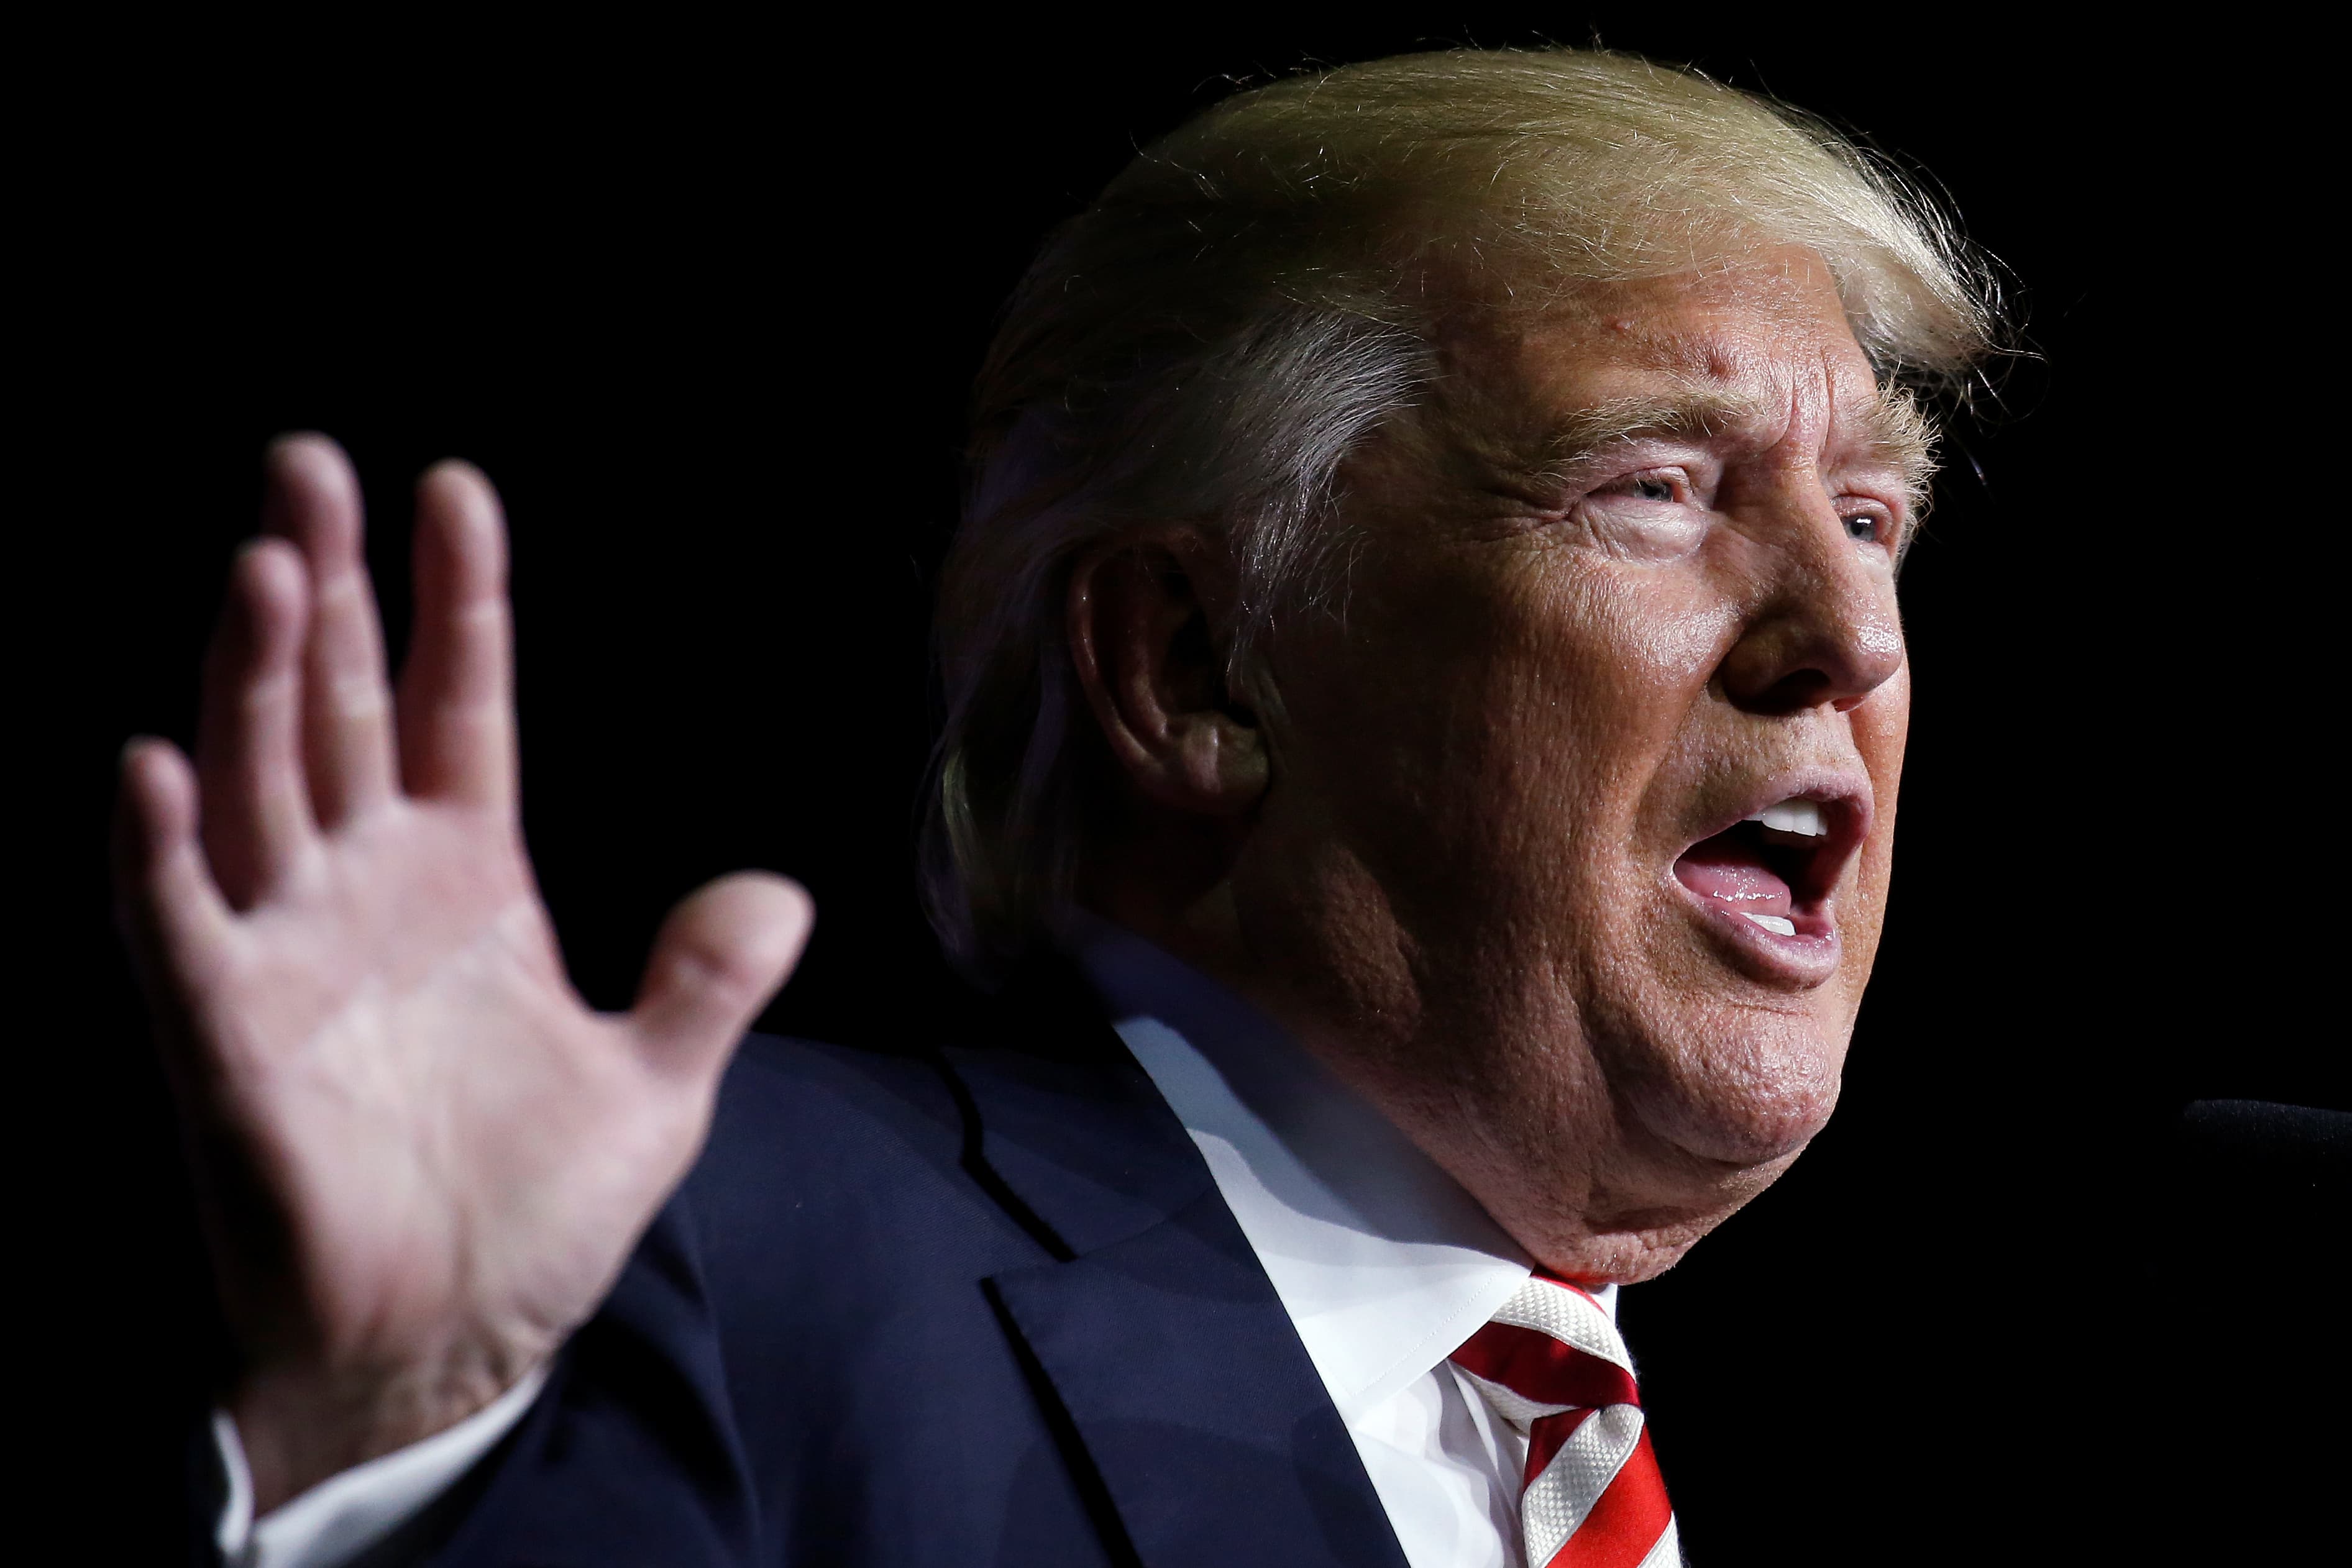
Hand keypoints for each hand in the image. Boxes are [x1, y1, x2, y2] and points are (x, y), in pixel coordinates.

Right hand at [112, 438, 811, 1511]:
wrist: (450, 1349)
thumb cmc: (533, 1221)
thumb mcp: (654, 1093)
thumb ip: (706, 984)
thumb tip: (779, 891)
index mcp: (469, 883)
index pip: (457, 705)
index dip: (455, 601)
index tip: (454, 488)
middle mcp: (368, 894)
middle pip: (339, 707)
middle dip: (326, 586)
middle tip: (308, 458)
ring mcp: (290, 958)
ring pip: (258, 784)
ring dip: (252, 680)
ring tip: (266, 563)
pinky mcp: (227, 1043)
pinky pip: (180, 932)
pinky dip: (162, 857)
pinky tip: (152, 767)